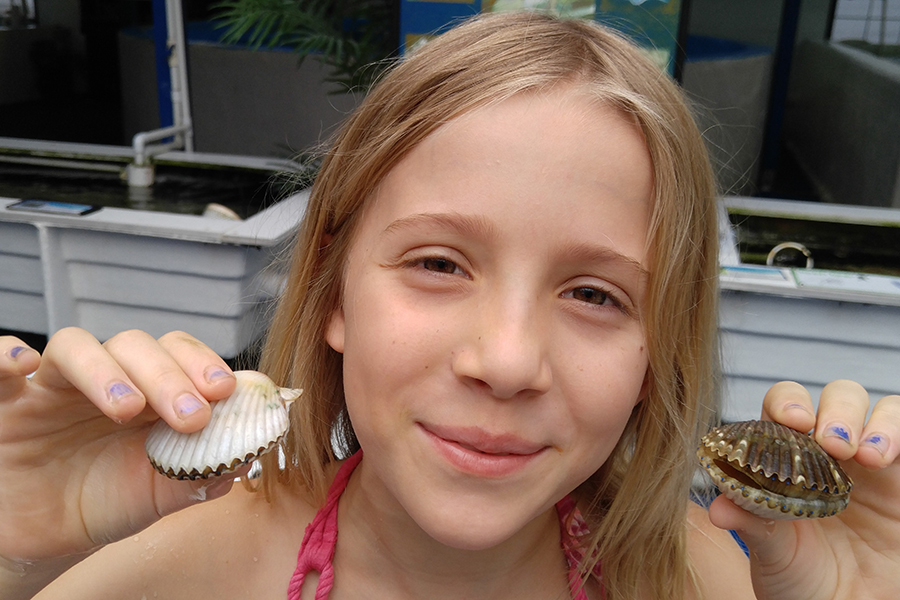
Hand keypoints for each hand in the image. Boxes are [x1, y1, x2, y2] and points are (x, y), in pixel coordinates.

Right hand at [0, 328, 238, 570]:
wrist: (46, 537)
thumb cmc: (107, 502)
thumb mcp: (161, 493)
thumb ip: (202, 472)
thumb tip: (249, 452)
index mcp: (150, 389)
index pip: (178, 353)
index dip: (203, 363)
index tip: (226, 390)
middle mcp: (106, 377)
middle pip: (135, 346)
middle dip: (169, 376)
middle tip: (191, 415)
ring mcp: (53, 386)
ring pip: (76, 346)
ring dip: (106, 370)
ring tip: (128, 409)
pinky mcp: (5, 402)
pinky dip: (4, 353)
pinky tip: (24, 363)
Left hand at [708, 380, 899, 599]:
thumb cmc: (801, 580)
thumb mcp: (772, 552)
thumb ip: (751, 523)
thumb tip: (717, 507)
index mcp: (786, 458)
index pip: (782, 409)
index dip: (786, 403)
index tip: (791, 419)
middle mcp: (828, 451)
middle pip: (833, 398)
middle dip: (834, 409)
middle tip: (830, 442)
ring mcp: (869, 463)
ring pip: (876, 409)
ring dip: (871, 421)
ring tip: (863, 455)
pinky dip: (894, 431)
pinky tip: (881, 456)